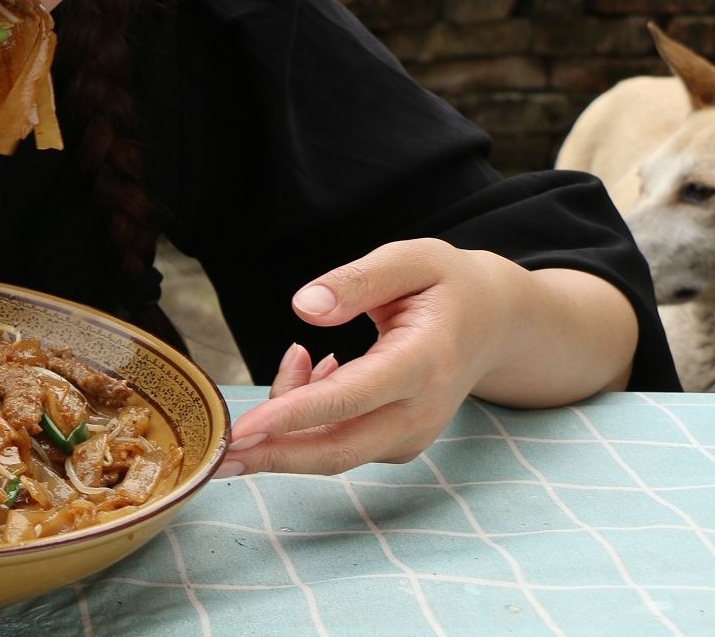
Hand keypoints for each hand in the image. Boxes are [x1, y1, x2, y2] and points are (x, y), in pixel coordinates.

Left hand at [213, 238, 524, 477]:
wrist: (497, 321)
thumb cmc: (448, 285)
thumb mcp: (410, 260)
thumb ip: (356, 281)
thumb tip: (303, 309)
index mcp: (424, 361)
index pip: (350, 398)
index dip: (292, 415)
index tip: (242, 429)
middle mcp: (422, 410)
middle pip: (339, 449)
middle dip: (273, 456)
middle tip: (218, 455)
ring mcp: (414, 434)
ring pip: (335, 449)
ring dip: (289, 421)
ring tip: (296, 357)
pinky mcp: (400, 442)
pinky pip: (343, 443)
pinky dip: (310, 418)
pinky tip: (316, 370)